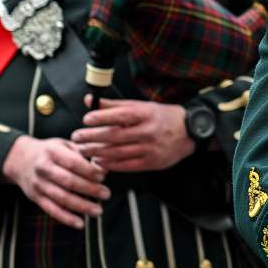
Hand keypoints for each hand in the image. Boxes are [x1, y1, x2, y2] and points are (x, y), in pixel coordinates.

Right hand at [3, 135, 109, 228]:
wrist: (19, 159)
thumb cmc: (50, 151)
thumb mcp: (65, 145)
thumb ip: (83, 155)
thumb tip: (105, 169)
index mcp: (52, 152)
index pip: (72, 162)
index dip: (88, 171)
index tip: (103, 177)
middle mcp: (43, 168)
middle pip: (68, 181)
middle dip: (89, 189)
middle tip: (106, 194)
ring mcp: (38, 184)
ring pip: (61, 198)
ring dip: (81, 206)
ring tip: (98, 211)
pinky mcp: (35, 197)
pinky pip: (51, 210)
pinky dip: (66, 218)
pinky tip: (80, 224)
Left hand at [72, 97, 193, 172]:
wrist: (189, 132)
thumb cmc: (162, 117)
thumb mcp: (141, 106)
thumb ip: (114, 105)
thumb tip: (90, 101)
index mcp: (146, 114)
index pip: (120, 116)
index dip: (101, 118)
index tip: (86, 119)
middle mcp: (148, 131)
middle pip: (115, 136)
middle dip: (93, 137)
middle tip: (77, 138)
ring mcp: (151, 148)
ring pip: (118, 152)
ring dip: (98, 152)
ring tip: (84, 150)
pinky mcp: (152, 162)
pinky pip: (127, 165)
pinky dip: (110, 164)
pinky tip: (99, 161)